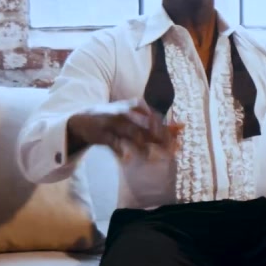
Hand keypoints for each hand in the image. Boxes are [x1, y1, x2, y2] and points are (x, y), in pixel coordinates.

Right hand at [67, 99, 184, 160]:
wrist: (82, 120)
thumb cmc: (114, 120)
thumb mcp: (135, 118)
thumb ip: (157, 124)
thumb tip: (182, 127)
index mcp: (135, 107)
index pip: (156, 118)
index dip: (167, 131)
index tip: (176, 144)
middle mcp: (126, 112)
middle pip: (147, 125)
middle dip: (159, 139)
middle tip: (167, 153)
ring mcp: (113, 121)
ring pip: (132, 133)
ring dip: (142, 146)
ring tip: (150, 157)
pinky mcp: (101, 132)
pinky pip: (114, 142)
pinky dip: (121, 150)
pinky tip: (127, 158)